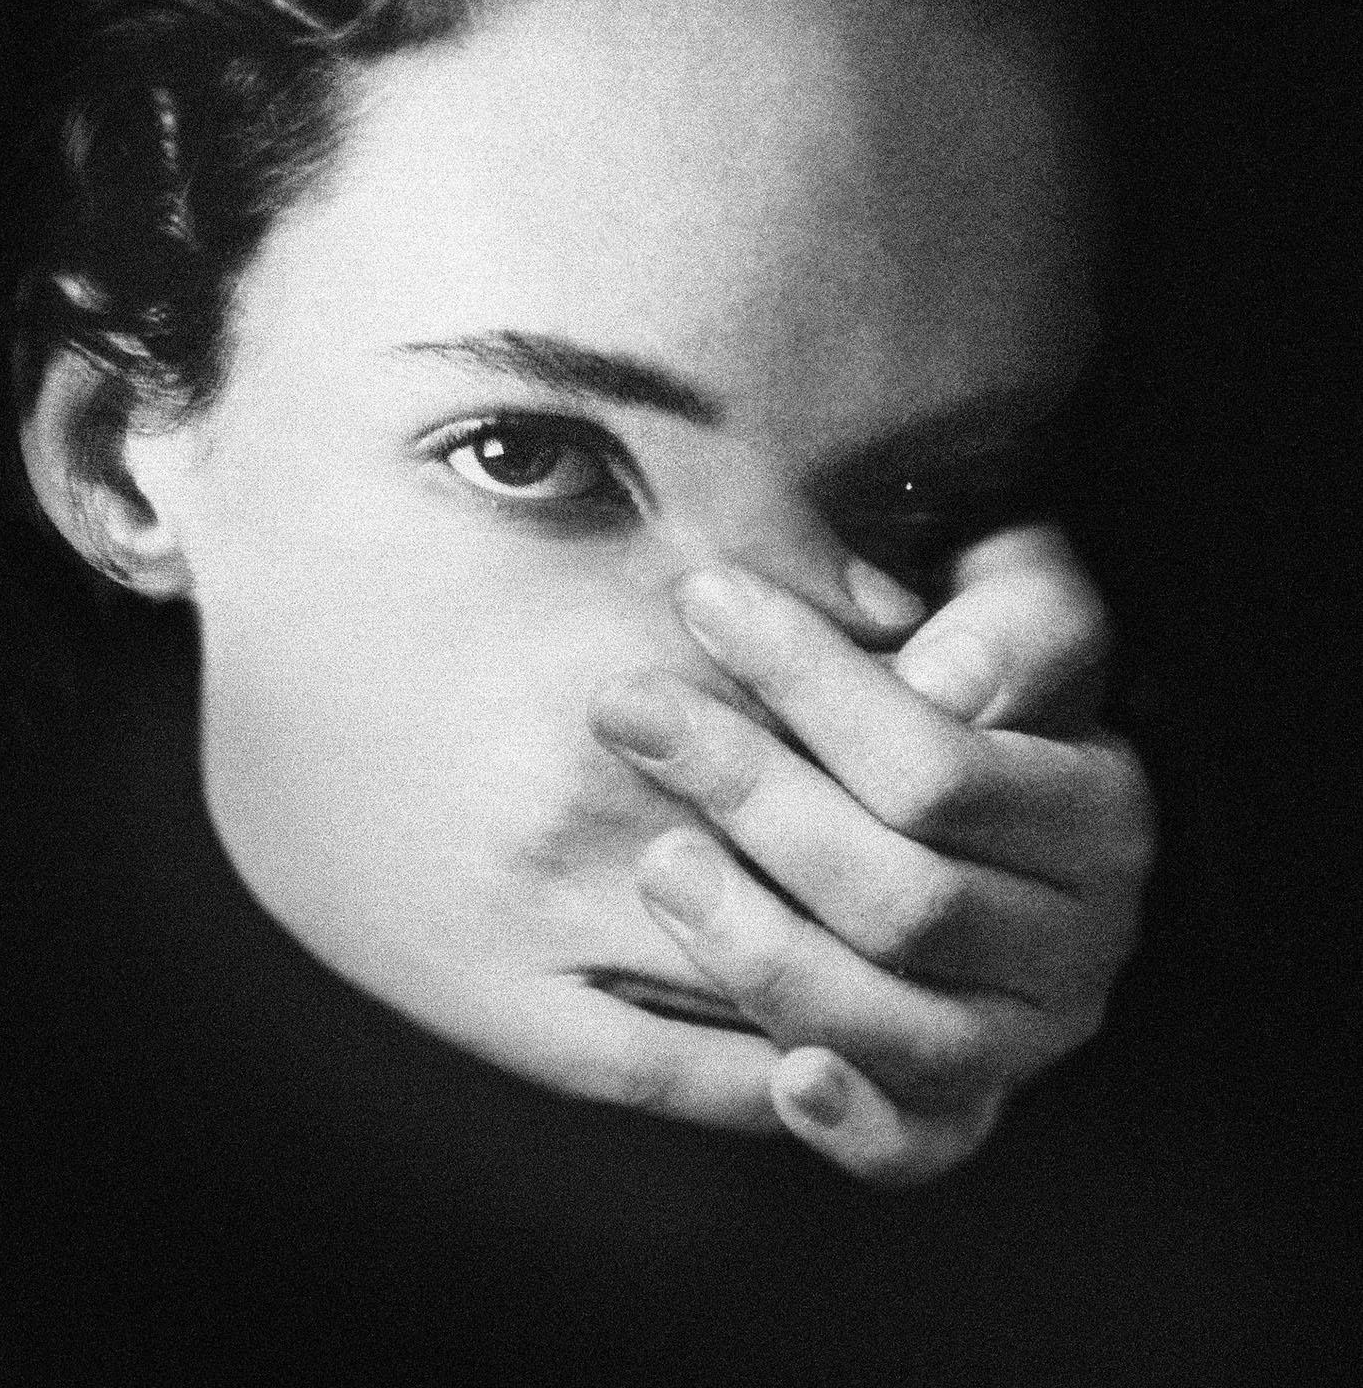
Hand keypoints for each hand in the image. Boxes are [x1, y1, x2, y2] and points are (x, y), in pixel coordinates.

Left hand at [589, 525, 1154, 1183]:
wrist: (955, 753)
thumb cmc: (959, 652)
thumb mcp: (1009, 589)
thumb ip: (1010, 617)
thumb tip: (947, 685)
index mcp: (1102, 806)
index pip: (941, 766)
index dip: (812, 681)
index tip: (703, 600)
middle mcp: (1086, 936)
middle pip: (905, 896)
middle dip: (753, 794)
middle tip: (631, 714)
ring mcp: (1028, 1034)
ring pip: (905, 1024)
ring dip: (767, 952)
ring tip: (658, 863)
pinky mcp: (967, 1105)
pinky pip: (921, 1144)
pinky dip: (853, 1121)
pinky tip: (782, 1078)